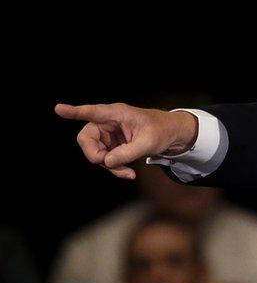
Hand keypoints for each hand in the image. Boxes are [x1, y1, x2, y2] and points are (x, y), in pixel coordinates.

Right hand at [54, 103, 198, 179]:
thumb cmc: (161, 131)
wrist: (172, 134)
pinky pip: (105, 158)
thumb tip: (106, 162)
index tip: (58, 109)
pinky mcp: (112, 144)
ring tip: (128, 174)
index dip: (74, 112)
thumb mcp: (148, 143)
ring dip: (109, 166)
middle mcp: (108, 122)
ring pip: (96, 152)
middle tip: (111, 165)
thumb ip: (127, 153)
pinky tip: (128, 173)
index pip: (92, 112)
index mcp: (116, 113)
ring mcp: (108, 134)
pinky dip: (114, 167)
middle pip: (86, 139)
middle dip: (96, 156)